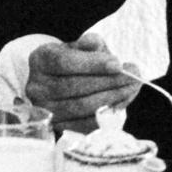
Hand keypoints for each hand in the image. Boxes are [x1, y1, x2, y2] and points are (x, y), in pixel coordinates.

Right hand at [25, 33, 141, 132]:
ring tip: (132, 87)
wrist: (59, 83)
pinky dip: (107, 114)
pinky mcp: (58, 128)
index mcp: (40, 60)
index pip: (64, 62)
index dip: (92, 64)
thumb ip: (88, 44)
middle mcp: (36, 87)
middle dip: (109, 81)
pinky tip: (122, 102)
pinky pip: (86, 124)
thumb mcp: (78, 47)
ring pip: (82, 106)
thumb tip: (96, 44)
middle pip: (75, 86)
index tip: (117, 63)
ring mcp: (46, 110)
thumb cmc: (73, 62)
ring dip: (113, 97)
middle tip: (134, 76)